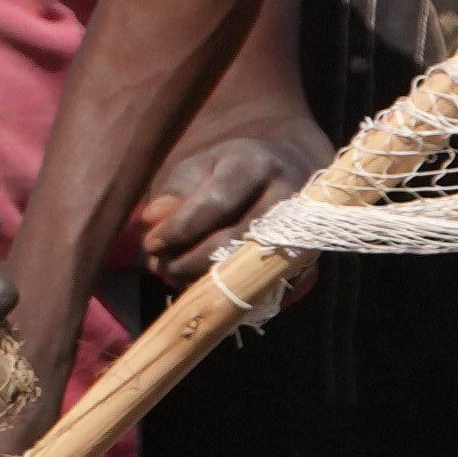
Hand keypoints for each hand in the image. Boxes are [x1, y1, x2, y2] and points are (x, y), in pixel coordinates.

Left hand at [130, 118, 303, 281]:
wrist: (290, 174)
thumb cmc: (233, 171)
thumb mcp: (201, 167)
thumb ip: (175, 192)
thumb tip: (152, 220)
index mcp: (256, 165)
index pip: (216, 203)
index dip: (179, 228)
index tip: (150, 244)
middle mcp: (286, 197)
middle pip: (232, 241)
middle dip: (187, 260)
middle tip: (158, 267)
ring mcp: (301, 234)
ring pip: (247, 268)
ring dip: (203, 279)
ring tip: (173, 275)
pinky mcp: (307, 264)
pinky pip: (261, 288)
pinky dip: (227, 291)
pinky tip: (202, 284)